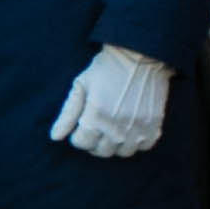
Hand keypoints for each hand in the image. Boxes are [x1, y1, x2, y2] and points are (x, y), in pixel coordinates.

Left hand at [48, 44, 171, 159]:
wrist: (140, 56)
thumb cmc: (106, 68)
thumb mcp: (81, 85)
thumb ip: (67, 114)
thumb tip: (55, 137)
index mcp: (96, 116)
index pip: (81, 143)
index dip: (78, 135)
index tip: (82, 125)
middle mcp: (117, 126)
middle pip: (101, 151)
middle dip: (94, 142)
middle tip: (96, 128)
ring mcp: (138, 127)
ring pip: (122, 152)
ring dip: (115, 144)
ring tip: (112, 129)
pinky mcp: (154, 125)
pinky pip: (144, 146)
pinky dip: (136, 142)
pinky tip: (130, 129)